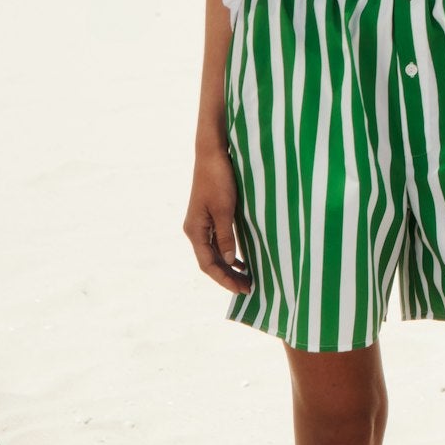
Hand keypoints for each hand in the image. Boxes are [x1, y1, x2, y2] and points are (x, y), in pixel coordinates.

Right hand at [183, 149, 250, 294]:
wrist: (212, 154)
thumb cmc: (218, 179)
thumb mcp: (225, 209)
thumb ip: (225, 236)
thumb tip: (229, 261)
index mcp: (195, 231)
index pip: (208, 264)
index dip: (224, 278)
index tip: (242, 289)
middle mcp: (195, 230)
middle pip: (210, 261)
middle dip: (228, 276)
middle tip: (249, 288)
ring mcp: (202, 223)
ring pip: (214, 253)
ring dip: (229, 266)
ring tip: (246, 278)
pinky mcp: (210, 215)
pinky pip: (218, 241)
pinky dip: (229, 252)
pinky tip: (242, 259)